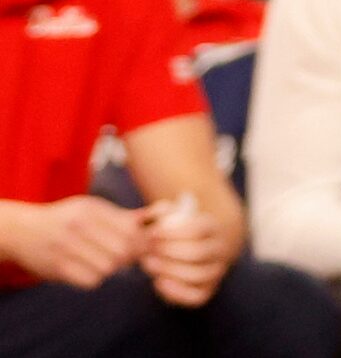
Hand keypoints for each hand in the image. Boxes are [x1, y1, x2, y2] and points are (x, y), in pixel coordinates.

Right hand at [0, 197, 147, 288]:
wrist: (24, 231)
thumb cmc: (68, 218)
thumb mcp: (93, 208)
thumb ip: (125, 215)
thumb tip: (165, 211)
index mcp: (91, 210)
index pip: (131, 231)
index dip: (142, 242)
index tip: (143, 245)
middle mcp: (78, 228)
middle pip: (122, 252)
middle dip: (130, 257)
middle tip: (128, 256)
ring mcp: (66, 249)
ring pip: (108, 268)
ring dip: (112, 268)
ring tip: (105, 260)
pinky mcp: (57, 269)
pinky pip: (91, 281)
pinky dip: (96, 278)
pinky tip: (90, 269)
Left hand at [139, 198, 236, 307]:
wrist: (192, 247)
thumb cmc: (174, 230)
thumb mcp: (169, 215)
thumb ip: (160, 212)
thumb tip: (149, 217)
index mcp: (213, 228)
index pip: (198, 229)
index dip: (173, 232)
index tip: (151, 232)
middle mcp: (220, 250)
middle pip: (198, 252)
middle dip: (169, 251)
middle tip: (147, 249)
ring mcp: (215, 271)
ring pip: (198, 274)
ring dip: (169, 270)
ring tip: (148, 262)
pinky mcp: (207, 290)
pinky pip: (197, 296)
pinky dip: (177, 292)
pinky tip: (158, 281)